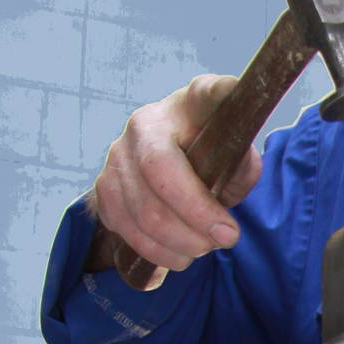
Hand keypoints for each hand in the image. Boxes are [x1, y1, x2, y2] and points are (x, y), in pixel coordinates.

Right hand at [89, 75, 260, 271]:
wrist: (174, 161)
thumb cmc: (212, 155)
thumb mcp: (236, 154)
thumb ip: (241, 165)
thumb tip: (230, 182)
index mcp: (187, 105)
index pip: (205, 92)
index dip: (218, 91)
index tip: (233, 89)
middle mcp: (144, 124)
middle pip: (161, 175)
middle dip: (197, 218)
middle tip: (228, 239)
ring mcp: (116, 155)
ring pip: (141, 212)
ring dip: (179, 243)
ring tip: (205, 249)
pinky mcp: (102, 189)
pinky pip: (125, 229)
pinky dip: (156, 251)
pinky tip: (180, 253)